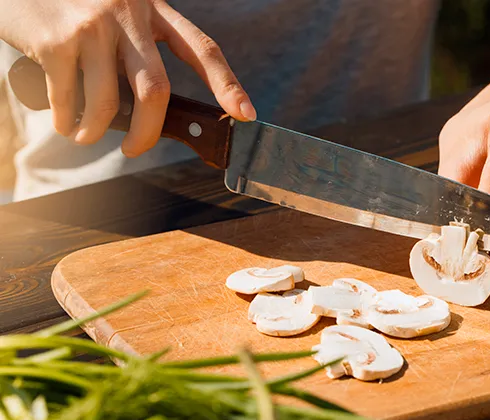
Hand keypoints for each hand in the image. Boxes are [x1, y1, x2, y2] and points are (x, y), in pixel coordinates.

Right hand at [0, 0, 253, 156]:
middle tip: (137, 149)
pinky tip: (65, 123)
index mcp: (154, 9)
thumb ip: (140, 51)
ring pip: (109, 102)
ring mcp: (92, 26)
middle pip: (156, 89)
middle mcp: (128, 13)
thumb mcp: (120, 14)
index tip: (245, 114)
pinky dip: (67, 122)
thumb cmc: (74, 7)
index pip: (202, 49)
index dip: (227, 84)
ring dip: (95, 132)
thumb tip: (151, 112)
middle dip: (148, 132)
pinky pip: (68, 99)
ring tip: (85, 136)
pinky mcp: (57, 40)